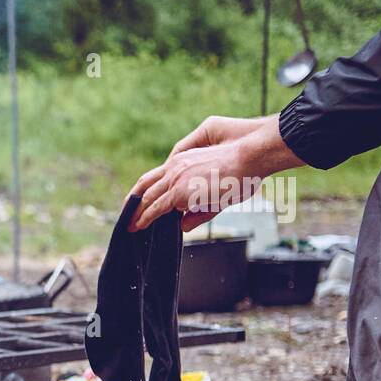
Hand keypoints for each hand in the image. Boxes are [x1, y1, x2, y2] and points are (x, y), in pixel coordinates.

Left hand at [127, 114, 303, 231]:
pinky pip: (155, 208)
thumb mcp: (218, 191)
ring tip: (129, 224)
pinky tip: (139, 226)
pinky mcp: (180, 191)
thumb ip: (199, 210)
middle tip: (127, 215)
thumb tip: (182, 226)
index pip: (157, 177)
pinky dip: (145, 218)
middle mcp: (175, 168)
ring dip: (135, 212)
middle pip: (145, 186)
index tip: (138, 202)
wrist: (252, 155)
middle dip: (134, 202)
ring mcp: (176, 178)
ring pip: (147, 198)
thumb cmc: (243, 168)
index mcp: (183, 161)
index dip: (145, 190)